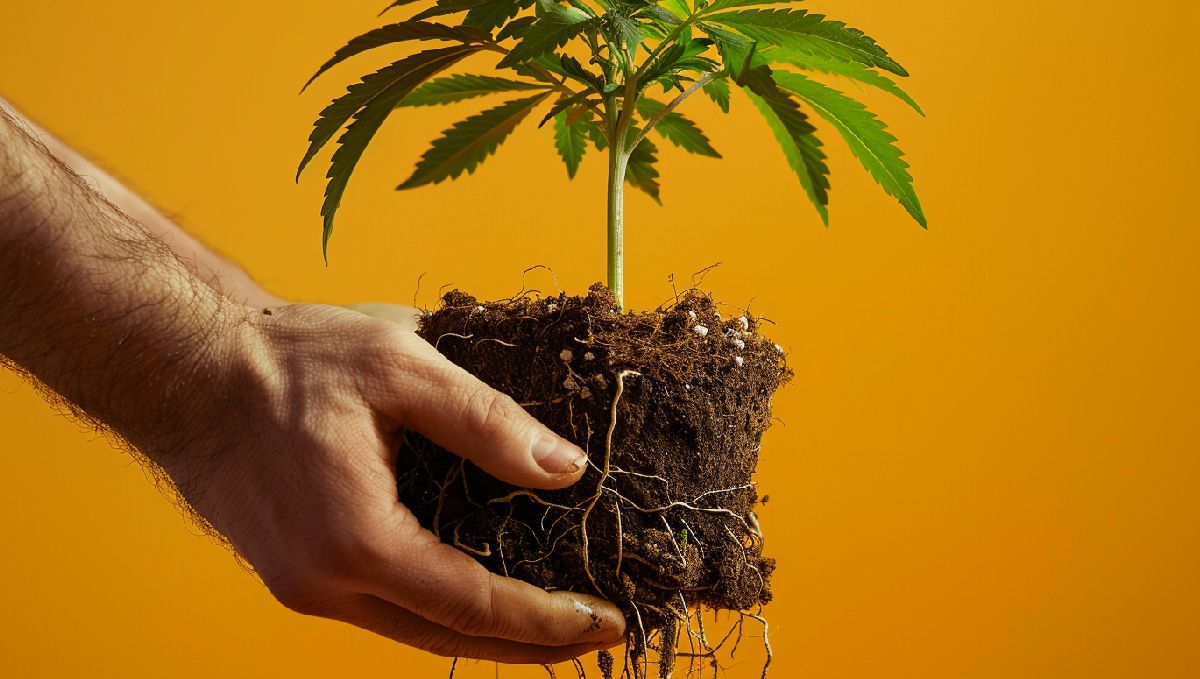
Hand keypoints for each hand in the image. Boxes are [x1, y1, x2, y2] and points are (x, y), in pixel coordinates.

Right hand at [164, 303, 624, 662]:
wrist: (185, 368)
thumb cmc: (286, 360)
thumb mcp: (402, 367)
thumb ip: (489, 422)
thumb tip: (565, 469)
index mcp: (356, 540)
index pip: (476, 604)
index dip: (549, 619)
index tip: (608, 621)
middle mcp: (325, 584)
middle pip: (449, 637)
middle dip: (530, 644)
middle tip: (595, 633)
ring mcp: (303, 586)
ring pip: (414, 629)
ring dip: (486, 630)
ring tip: (551, 619)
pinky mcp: (294, 573)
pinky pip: (383, 607)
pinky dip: (439, 607)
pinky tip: (476, 587)